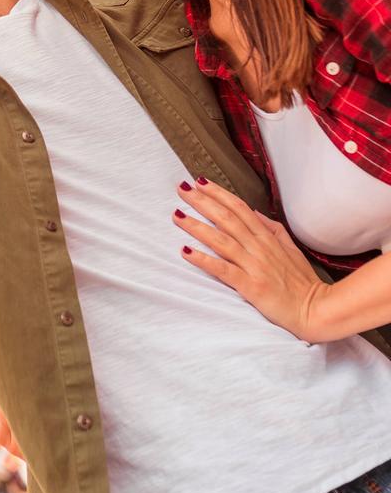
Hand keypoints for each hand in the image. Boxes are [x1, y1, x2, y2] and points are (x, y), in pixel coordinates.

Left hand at [172, 177, 330, 341]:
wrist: (316, 310)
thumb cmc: (302, 281)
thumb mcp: (290, 248)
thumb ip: (272, 228)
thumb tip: (254, 212)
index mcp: (267, 237)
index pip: (239, 208)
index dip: (219, 193)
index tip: (199, 182)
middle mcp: (259, 247)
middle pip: (226, 218)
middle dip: (202, 202)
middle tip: (181, 188)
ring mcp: (254, 265)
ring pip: (221, 240)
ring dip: (197, 226)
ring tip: (177, 215)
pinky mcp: (250, 286)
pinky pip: (223, 269)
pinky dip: (204, 259)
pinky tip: (186, 251)